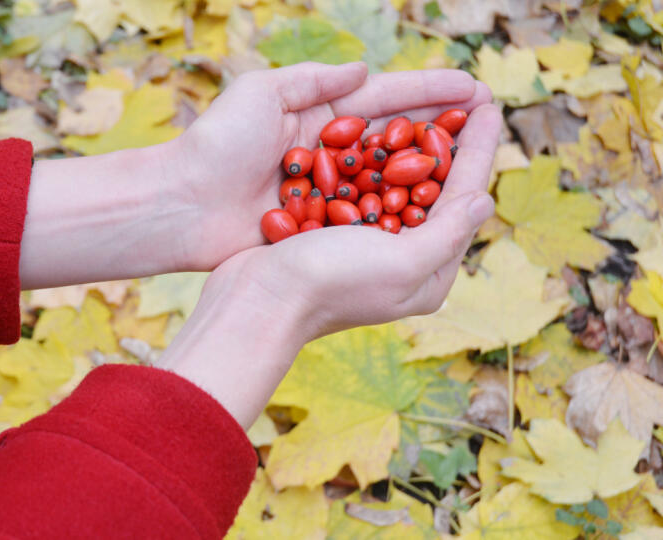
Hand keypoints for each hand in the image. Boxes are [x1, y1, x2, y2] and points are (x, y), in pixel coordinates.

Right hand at [156, 104, 502, 426]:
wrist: (257, 300)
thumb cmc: (330, 284)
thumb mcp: (403, 262)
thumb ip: (448, 232)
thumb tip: (485, 199)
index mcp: (428, 274)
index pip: (464, 200)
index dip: (478, 148)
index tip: (489, 104)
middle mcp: (402, 260)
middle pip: (436, 189)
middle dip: (450, 142)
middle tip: (465, 95)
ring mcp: (366, 245)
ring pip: (399, 183)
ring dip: (414, 142)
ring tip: (429, 102)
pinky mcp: (333, 231)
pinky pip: (362, 185)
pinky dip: (373, 155)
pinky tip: (379, 125)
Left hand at [171, 62, 492, 269]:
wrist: (180, 207)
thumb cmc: (215, 145)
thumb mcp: (259, 94)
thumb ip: (312, 81)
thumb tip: (364, 70)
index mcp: (315, 112)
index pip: (384, 98)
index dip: (429, 93)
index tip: (474, 89)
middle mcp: (328, 150)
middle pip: (396, 136)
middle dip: (442, 129)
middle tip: (491, 123)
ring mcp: (327, 189)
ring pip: (390, 176)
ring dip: (430, 170)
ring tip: (477, 164)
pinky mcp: (319, 223)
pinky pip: (369, 214)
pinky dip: (401, 209)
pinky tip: (437, 209)